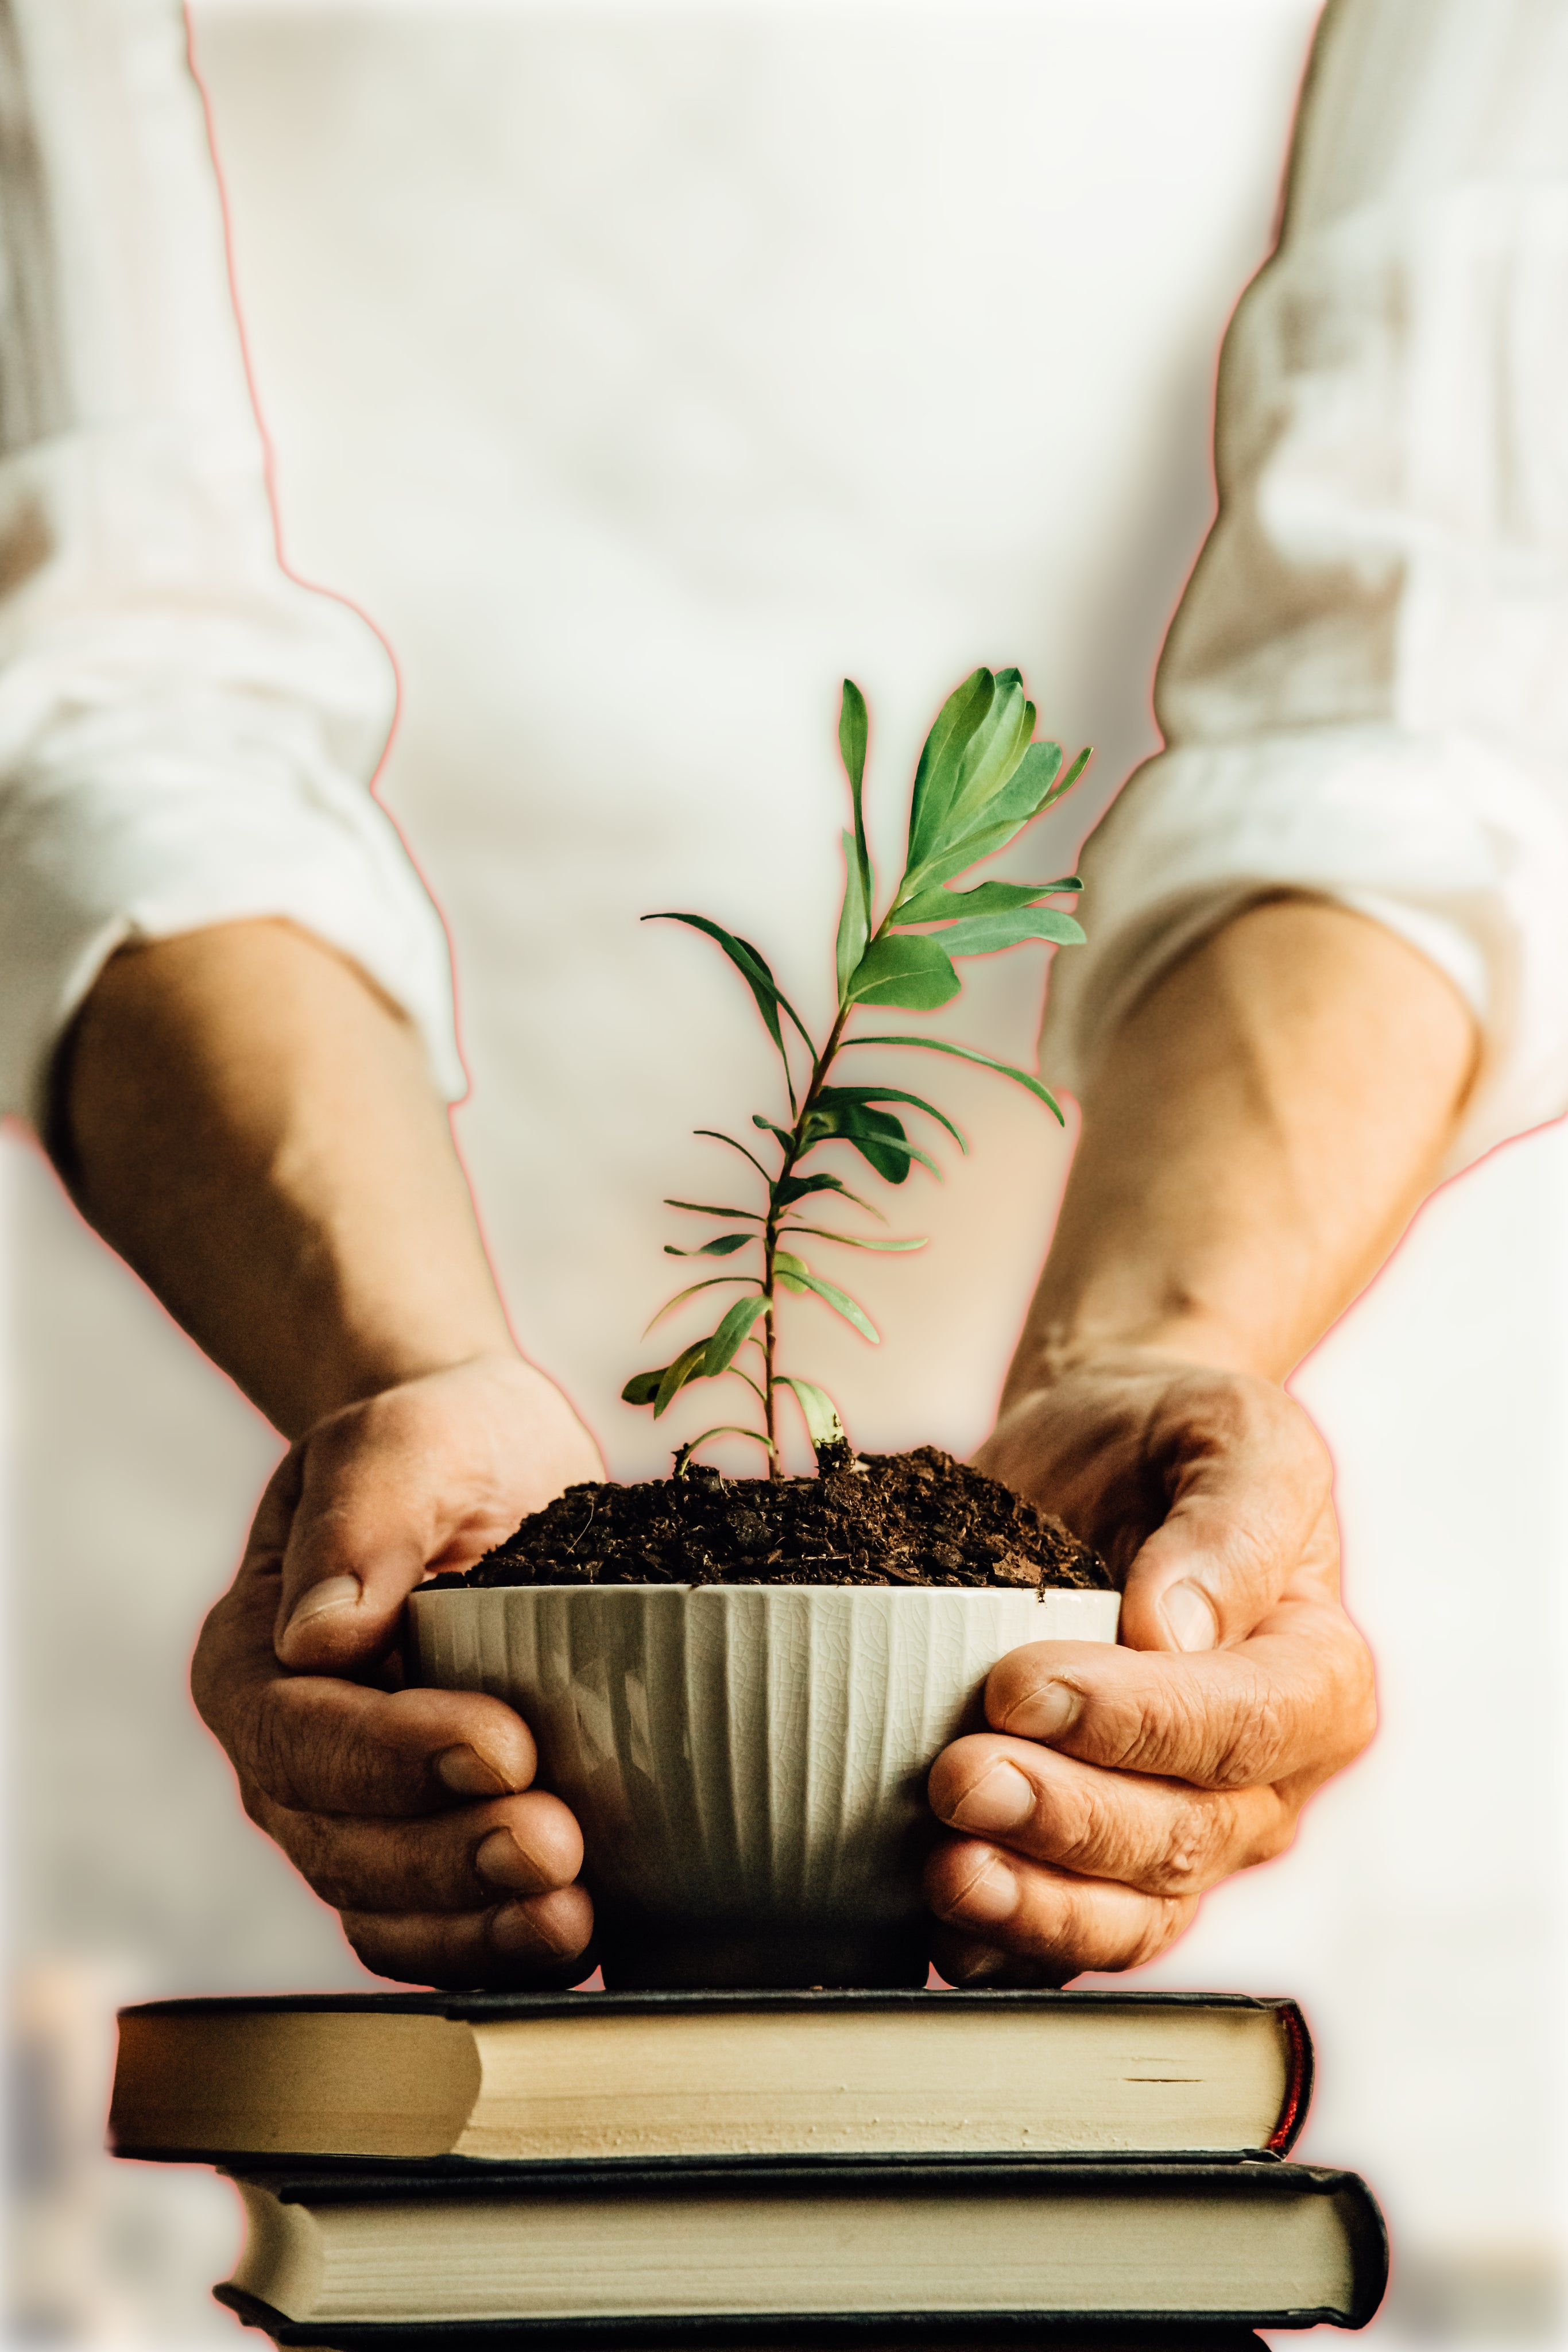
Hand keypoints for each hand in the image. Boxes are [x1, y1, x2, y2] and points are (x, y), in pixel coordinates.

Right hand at [192, 1351, 604, 1986]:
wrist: (493, 1471)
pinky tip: (570, 1940)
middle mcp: (286, 1754)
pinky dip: (492, 1948)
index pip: (302, 1735)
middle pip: (342, 1843)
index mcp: (254, 1657)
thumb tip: (318, 1631)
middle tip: (556, 1845)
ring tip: (571, 1918)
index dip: (395, 1757)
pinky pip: (434, 1928)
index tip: (504, 1747)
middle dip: (451, 1858)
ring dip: (477, 1926)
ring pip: (384, 1907)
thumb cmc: (442, 1444)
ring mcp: (350, 1813)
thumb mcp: (409, 1439)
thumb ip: (366, 1514)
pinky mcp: (427, 1841)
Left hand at [924, 1349, 1376, 1983]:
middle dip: (1064, 1819)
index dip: (1135, 1722)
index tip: (1023, 1685)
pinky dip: (1003, 1944)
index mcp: (1317, 1674)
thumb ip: (1228, 1520)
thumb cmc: (1173, 1438)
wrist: (1094, 1452)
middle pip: (1180, 1837)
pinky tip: (941, 1927)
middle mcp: (1263, 1779)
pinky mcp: (1093, 1855)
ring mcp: (1182, 1832)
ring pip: (1130, 1913)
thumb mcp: (1228, 1431)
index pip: (1242, 1725)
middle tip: (959, 1777)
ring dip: (1034, 1906)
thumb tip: (1176, 1624)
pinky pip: (1063, 1936)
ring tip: (947, 1869)